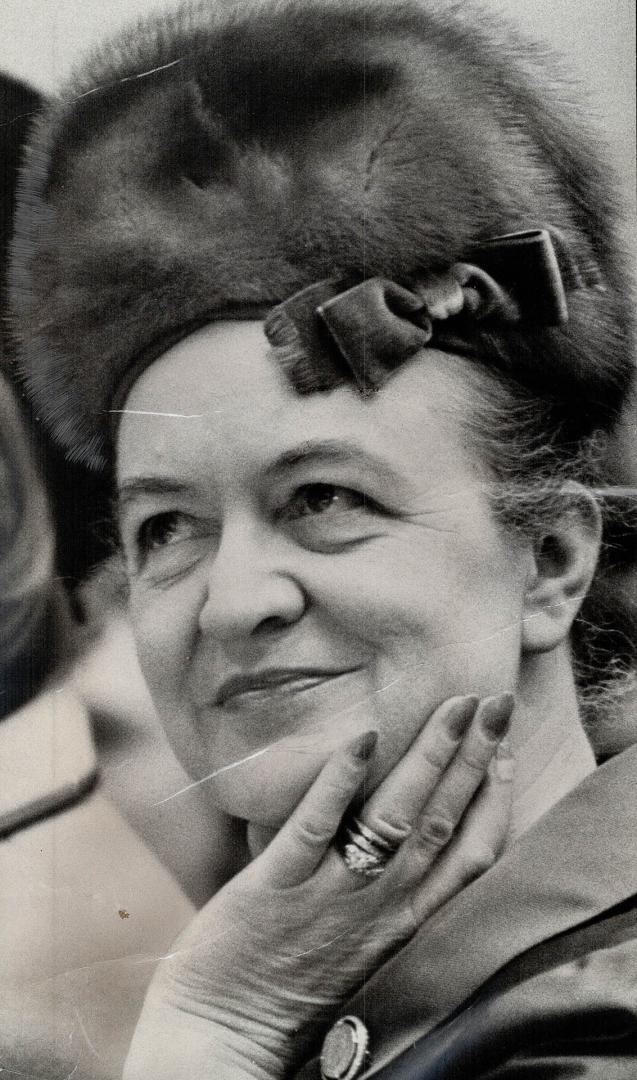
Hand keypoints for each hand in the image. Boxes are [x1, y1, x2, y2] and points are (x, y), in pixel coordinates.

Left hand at [124, 693, 513, 1079]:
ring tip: (455, 706)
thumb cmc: (290, 984)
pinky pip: (316, 826)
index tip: (505, 748)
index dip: (494, 799)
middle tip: (498, 701)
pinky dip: (341, 779)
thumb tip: (396, 828)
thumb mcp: (362, 942)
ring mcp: (332, 894)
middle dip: (476, 758)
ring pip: (396, 818)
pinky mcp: (278, 887)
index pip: (471, 855)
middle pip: (444, 822)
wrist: (225, 1038)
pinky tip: (363, 736)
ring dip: (430, 758)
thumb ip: (386, 890)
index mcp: (405, 920)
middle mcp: (381, 906)